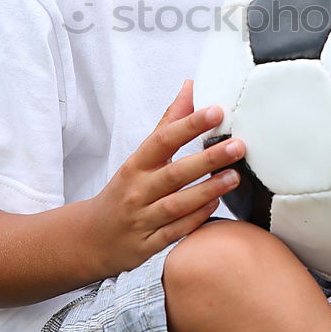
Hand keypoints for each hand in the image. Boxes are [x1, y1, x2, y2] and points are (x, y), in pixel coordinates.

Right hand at [88, 80, 244, 275]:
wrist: (92, 237)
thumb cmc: (125, 190)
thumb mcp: (141, 157)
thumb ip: (169, 124)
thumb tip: (191, 87)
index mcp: (136, 165)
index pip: (163, 140)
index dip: (190, 125)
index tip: (216, 111)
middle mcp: (138, 190)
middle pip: (174, 172)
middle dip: (208, 158)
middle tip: (237, 146)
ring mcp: (142, 219)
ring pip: (177, 204)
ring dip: (207, 190)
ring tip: (234, 176)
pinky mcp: (148, 244)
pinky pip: (175, 231)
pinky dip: (195, 218)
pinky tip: (216, 205)